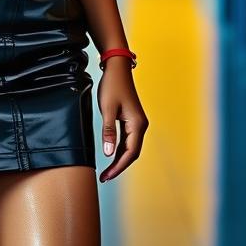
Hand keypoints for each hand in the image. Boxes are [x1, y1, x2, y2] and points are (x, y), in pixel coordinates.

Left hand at [96, 59, 148, 182]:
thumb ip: (108, 131)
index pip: (130, 153)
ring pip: (129, 147)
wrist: (117, 68)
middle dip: (118, 167)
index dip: (118, 167)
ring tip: (106, 171)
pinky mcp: (131, 120)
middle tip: (104, 178)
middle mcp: (140, 125)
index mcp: (137, 124)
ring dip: (118, 160)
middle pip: (131, 153)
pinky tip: (110, 156)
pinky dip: (119, 150)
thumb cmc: (112, 85)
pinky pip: (127, 140)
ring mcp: (136, 123)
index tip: (107, 176)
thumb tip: (108, 153)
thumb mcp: (107, 108)